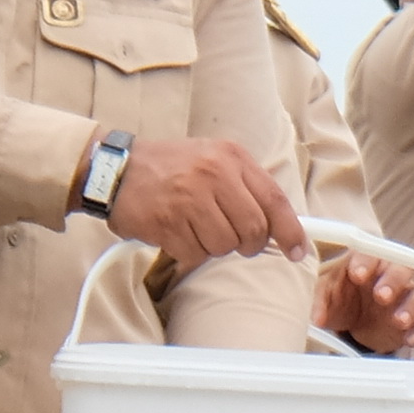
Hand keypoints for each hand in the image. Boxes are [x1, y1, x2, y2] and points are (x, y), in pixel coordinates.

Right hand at [103, 138, 313, 269]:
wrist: (115, 169)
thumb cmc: (172, 168)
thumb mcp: (215, 160)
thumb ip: (249, 187)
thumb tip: (284, 227)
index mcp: (231, 157)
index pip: (275, 200)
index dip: (291, 231)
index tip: (298, 250)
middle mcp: (213, 174)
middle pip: (253, 230)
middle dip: (248, 244)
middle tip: (232, 238)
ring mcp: (188, 199)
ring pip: (224, 246)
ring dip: (213, 246)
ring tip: (195, 226)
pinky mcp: (165, 222)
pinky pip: (194, 254)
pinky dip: (189, 251)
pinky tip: (176, 232)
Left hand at [315, 251, 413, 354]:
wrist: (353, 322)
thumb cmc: (341, 298)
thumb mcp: (325, 295)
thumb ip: (319, 301)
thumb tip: (316, 317)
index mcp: (368, 263)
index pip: (372, 254)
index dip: (367, 262)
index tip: (357, 274)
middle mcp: (391, 276)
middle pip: (403, 269)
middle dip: (393, 281)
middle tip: (380, 295)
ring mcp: (405, 298)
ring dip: (411, 306)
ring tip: (399, 320)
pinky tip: (410, 339)